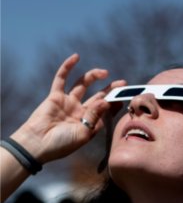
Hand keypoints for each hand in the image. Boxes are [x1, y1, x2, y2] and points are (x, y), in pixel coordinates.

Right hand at [10, 53, 125, 163]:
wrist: (37, 144)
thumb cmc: (62, 144)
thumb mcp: (83, 133)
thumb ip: (94, 116)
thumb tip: (105, 101)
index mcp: (90, 123)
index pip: (106, 110)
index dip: (116, 102)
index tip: (125, 96)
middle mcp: (81, 112)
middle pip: (99, 96)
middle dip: (110, 89)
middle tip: (122, 83)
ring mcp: (68, 103)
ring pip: (83, 85)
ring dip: (93, 77)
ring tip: (105, 72)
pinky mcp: (55, 96)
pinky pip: (61, 79)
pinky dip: (68, 68)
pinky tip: (76, 57)